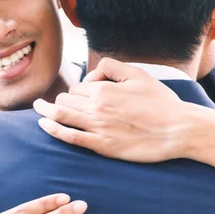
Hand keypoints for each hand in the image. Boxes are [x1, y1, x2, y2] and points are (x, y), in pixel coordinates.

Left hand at [34, 57, 202, 162]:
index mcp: (104, 88)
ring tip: (37, 109)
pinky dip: (53, 129)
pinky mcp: (102, 146)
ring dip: (45, 111)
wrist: (177, 129)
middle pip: (65, 100)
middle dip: (59, 100)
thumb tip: (94, 72)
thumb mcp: (138, 74)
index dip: (78, 90)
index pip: (78, 87)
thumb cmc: (161, 102)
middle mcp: (97, 107)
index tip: (83, 95)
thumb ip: (112, 67)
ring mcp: (98, 127)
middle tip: (55, 102)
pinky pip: (70, 137)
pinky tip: (45, 125)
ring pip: (61, 116)